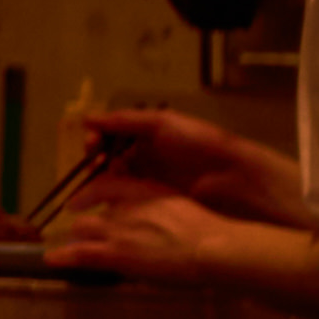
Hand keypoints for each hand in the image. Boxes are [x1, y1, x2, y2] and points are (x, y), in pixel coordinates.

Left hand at [60, 182, 264, 283]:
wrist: (209, 247)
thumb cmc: (206, 230)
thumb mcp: (180, 206)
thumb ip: (161, 208)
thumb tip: (156, 218)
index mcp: (143, 189)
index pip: (106, 184)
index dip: (89, 194)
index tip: (80, 201)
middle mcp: (125, 206)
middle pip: (92, 210)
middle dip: (87, 222)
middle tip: (85, 232)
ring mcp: (118, 230)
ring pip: (83, 229)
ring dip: (78, 239)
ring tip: (67, 250)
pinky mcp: (115, 254)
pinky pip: (80, 254)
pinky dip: (63, 257)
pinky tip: (50, 259)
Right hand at [73, 104, 265, 205]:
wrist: (231, 177)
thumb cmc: (197, 143)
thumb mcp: (162, 123)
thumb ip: (125, 120)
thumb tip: (87, 119)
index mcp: (150, 132)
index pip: (114, 132)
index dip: (99, 138)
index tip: (90, 146)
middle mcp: (148, 153)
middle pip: (111, 154)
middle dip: (97, 158)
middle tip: (93, 166)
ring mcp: (151, 177)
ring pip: (117, 176)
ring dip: (104, 178)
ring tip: (100, 183)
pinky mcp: (155, 199)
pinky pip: (129, 195)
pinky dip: (116, 195)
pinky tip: (109, 198)